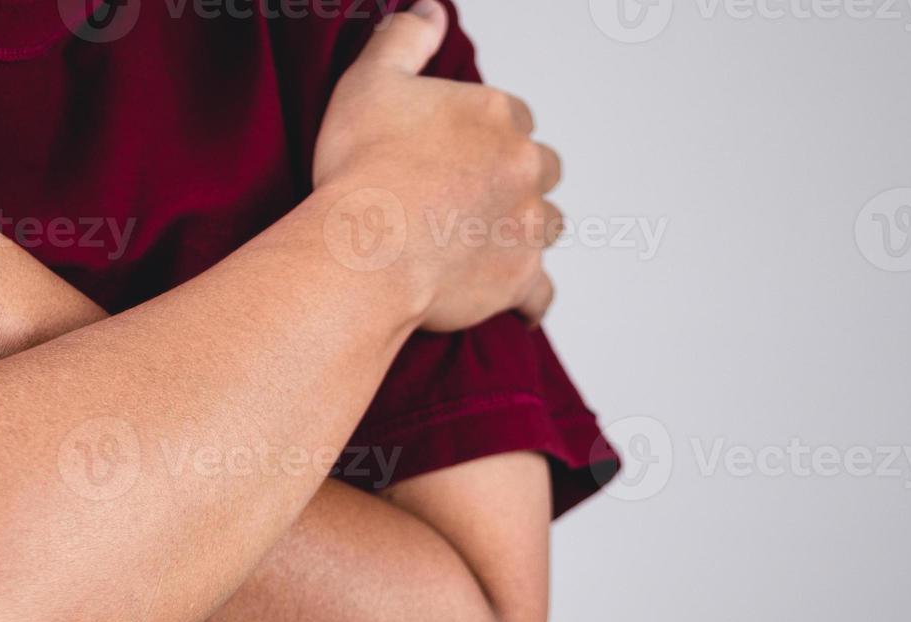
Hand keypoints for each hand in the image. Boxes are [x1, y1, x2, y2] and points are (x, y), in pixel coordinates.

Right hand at [313, 0, 562, 330]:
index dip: (487, 133)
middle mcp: (525, 168)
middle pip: (541, 169)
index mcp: (498, 116)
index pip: (514, 117)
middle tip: (476, 195)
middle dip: (517, 179)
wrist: (367, 248)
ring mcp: (526, 227)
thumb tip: (430, 10)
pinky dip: (530, 297)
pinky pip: (540, 293)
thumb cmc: (362, 168)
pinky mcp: (517, 279)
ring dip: (528, 229)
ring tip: (494, 239)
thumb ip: (405, 38)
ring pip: (548, 225)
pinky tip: (519, 302)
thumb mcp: (371, 80)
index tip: (459, 150)